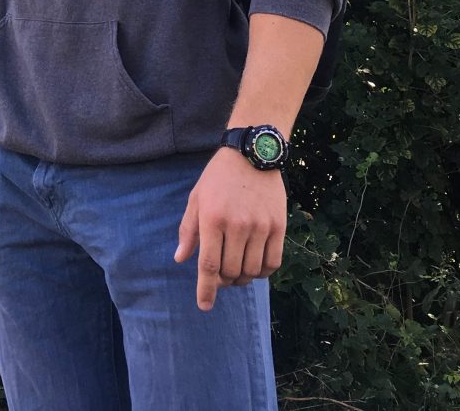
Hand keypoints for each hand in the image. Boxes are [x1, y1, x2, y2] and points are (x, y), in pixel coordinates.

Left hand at [174, 147, 286, 310]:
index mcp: (212, 219)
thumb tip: (181, 260)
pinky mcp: (278, 226)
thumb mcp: (197, 198)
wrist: (252, 154)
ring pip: (252, 270)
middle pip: (231, 271)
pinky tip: (255, 265)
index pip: (208, 265)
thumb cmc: (219, 177)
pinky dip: (263, 271)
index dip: (206, 289)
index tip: (204, 306)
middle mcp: (237, 226)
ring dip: (243, 277)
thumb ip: (188, 231)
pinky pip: (273, 262)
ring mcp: (260, 227)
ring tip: (237, 270)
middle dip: (223, 281)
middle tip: (220, 276)